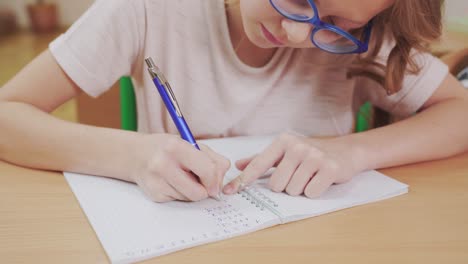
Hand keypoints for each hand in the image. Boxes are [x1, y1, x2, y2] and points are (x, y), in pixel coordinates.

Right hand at [132, 134, 229, 201]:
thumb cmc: (168, 148)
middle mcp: (163, 164)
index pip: (207, 170)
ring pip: (190, 198)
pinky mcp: (154, 195)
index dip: (216, 179)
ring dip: (192, 190)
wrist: (136, 155)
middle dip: (205, 189)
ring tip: (182, 176)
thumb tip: (220, 182)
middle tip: (201, 180)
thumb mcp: (191, 144)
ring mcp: (157, 182)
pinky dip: (180, 193)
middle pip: (199, 192)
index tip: (215, 180)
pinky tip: (172, 181)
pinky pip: (179, 200)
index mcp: (176, 147)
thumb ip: (212, 159)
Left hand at [222, 133, 363, 197]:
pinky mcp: (330, 168)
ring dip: (300, 190)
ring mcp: (314, 156)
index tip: (228, 192)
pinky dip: (313, 191)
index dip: (243, 180)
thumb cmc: (310, 153)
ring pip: (293, 190)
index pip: (258, 165)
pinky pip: (311, 193)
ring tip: (309, 177)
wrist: (345, 151)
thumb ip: (261, 159)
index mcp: (283, 141)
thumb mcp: (285, 152)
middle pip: (276, 184)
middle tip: (297, 176)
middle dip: (285, 186)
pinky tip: (319, 180)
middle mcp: (297, 147)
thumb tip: (237, 165)